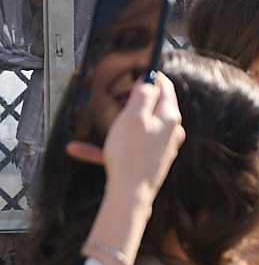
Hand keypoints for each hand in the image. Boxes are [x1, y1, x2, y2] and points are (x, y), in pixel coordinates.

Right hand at [70, 73, 183, 192]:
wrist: (131, 193)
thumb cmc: (131, 154)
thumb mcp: (133, 116)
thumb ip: (143, 95)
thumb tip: (150, 81)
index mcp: (170, 117)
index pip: (165, 87)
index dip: (150, 76)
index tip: (136, 71)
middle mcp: (172, 131)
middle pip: (154, 106)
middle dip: (133, 100)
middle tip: (116, 97)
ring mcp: (162, 147)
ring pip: (139, 127)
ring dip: (118, 124)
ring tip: (102, 122)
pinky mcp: (151, 160)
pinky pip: (128, 147)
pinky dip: (107, 146)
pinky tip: (80, 149)